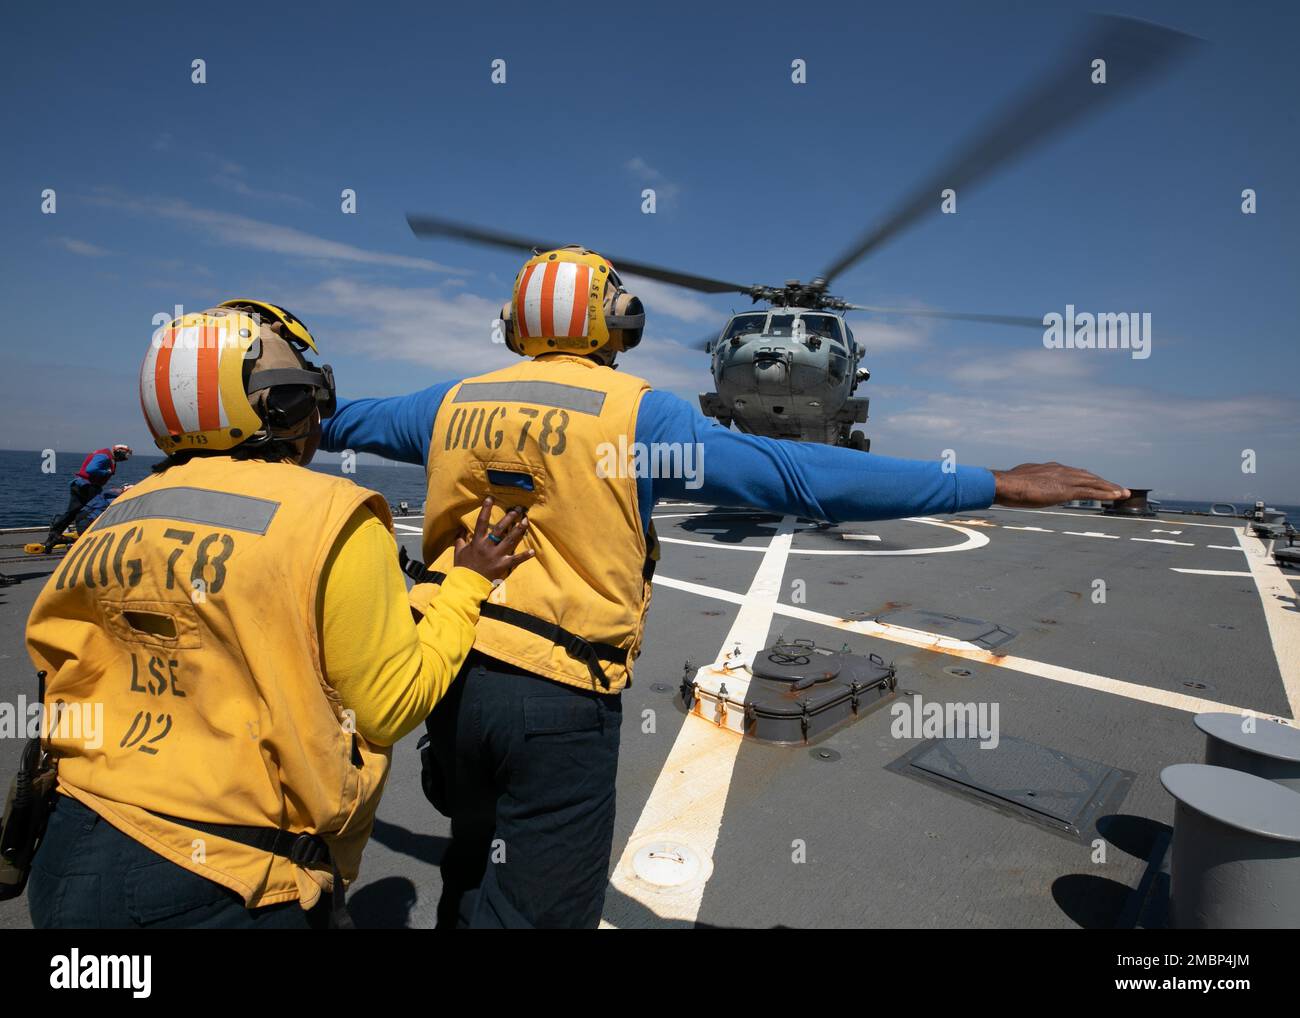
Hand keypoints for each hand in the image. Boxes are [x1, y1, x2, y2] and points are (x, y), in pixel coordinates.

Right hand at [453, 498, 532, 581]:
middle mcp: (488, 546)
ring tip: (526, 521)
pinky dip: (524, 556)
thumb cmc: (463, 567)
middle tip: (517, 509)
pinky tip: (533, 551)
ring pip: (510, 540)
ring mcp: (496, 555)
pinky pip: (515, 560)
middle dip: (509, 517)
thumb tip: (460, 529)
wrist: (467, 583)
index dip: (485, 509)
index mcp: (477, 542)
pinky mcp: (502, 565)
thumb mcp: (458, 551)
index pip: (481, 522)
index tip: (490, 499)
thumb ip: (460, 539)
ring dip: (519, 530)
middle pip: (500, 529)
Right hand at [990, 463, 1129, 507]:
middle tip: (1117, 488)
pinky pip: (1092, 491)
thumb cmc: (1008, 485)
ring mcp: (1065, 479)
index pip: (1074, 473)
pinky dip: (1107, 493)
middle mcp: (1062, 470)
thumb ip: (1030, 482)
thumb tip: (1027, 485)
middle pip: (1088, 476)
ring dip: (1111, 488)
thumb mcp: (1021, 480)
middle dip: (1103, 483)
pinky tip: (1118, 496)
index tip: (1096, 483)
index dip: (1087, 479)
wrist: (1006, 484)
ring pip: (1094, 482)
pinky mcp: (1067, 490)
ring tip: (1124, 493)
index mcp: (1051, 468)